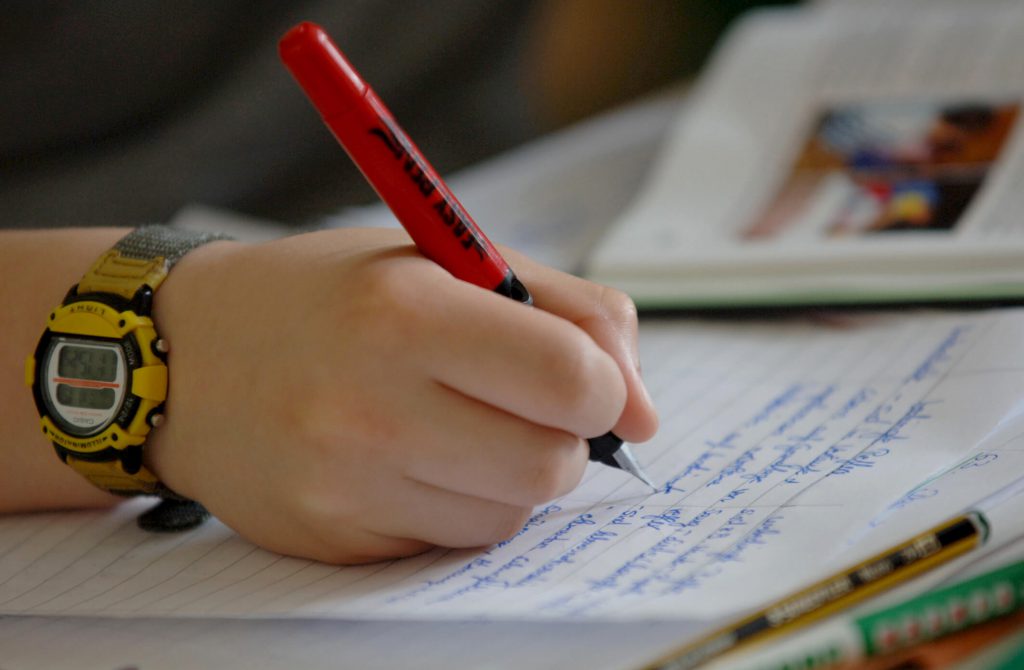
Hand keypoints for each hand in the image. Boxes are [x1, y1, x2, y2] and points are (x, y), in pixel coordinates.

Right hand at [147, 228, 657, 563]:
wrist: (187, 355)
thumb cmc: (331, 296)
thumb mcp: (447, 259)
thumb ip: (571, 313)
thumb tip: (645, 412)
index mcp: (405, 313)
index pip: (571, 379)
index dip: (604, 384)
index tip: (587, 379)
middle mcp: (369, 406)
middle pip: (550, 465)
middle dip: (561, 438)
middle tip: (519, 403)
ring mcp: (344, 485)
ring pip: (507, 516)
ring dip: (509, 475)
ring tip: (453, 424)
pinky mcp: (332, 541)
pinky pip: (450, 543)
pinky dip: (457, 505)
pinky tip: (410, 460)